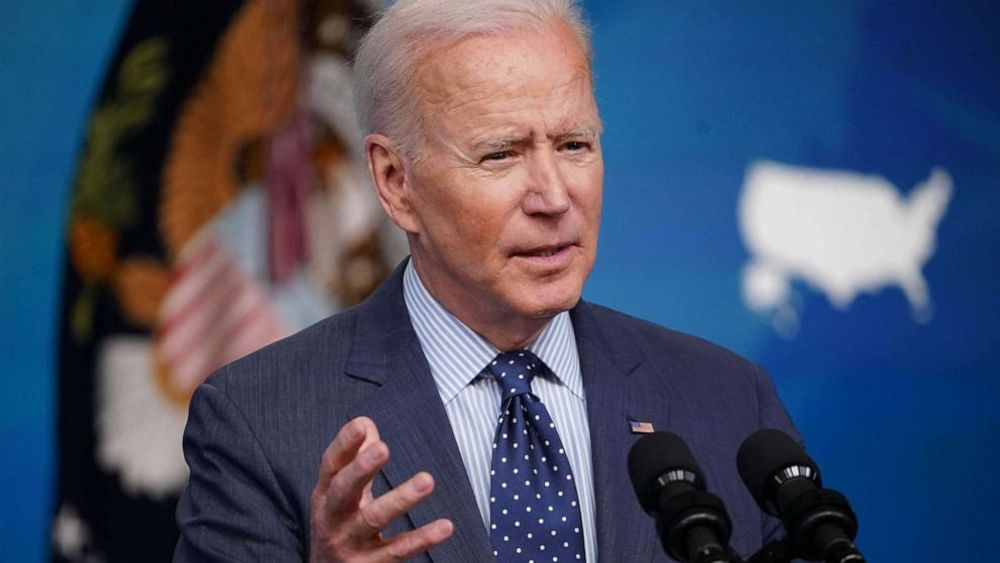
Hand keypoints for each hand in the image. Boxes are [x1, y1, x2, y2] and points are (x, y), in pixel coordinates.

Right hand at [309, 417, 453, 561]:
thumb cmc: (338, 526)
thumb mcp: (340, 494)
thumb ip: (354, 459)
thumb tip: (366, 424)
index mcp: (325, 496)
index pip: (331, 466)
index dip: (344, 445)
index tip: (361, 425)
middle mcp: (332, 519)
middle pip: (343, 491)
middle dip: (361, 469)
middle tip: (383, 448)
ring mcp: (350, 544)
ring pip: (373, 519)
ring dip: (400, 499)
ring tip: (427, 480)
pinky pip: (398, 551)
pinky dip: (422, 538)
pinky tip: (444, 526)